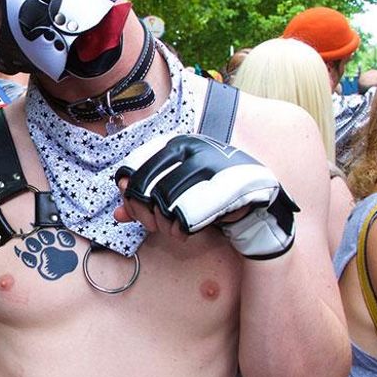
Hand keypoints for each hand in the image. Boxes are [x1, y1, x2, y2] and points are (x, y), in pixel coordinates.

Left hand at [114, 134, 298, 258]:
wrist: (257, 198)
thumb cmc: (208, 192)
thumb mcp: (175, 188)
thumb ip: (146, 197)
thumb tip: (118, 214)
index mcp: (175, 143)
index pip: (133, 166)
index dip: (127, 193)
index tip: (133, 208)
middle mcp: (191, 149)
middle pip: (144, 187)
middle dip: (142, 213)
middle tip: (151, 225)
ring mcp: (209, 166)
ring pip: (164, 203)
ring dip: (163, 225)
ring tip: (171, 229)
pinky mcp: (225, 187)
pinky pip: (187, 216)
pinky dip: (179, 231)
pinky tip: (184, 232)